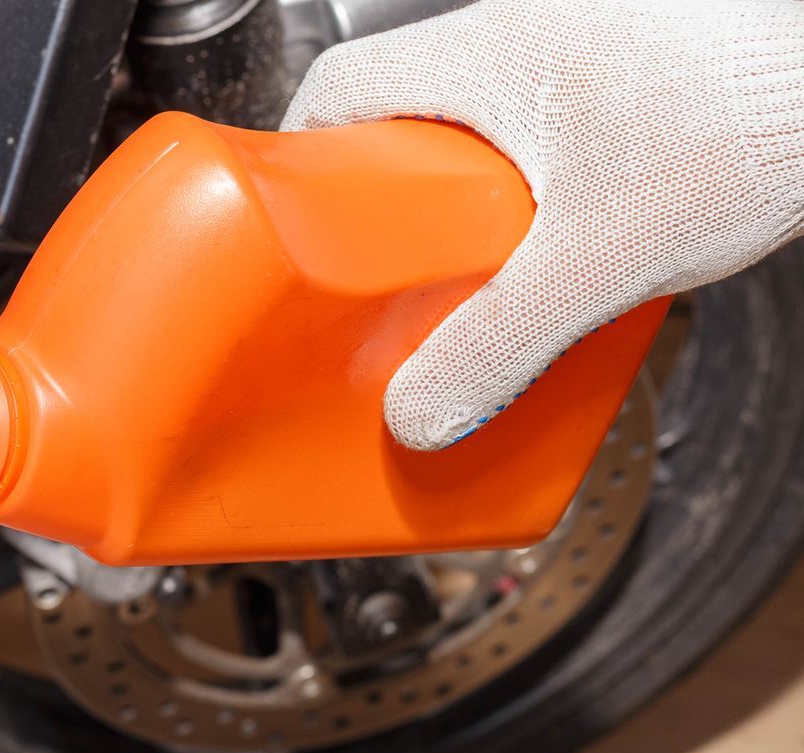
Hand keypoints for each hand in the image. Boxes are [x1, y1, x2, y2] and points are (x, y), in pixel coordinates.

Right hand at [283, 0, 803, 449]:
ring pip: (477, 132)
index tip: (298, 233)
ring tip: (484, 279)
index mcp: (483, 53)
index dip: (301, 164)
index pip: (335, 88)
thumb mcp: (601, 259)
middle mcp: (524, 34)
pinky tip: (569, 250)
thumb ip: (500, 344)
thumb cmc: (759, 109)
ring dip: (468, 207)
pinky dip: (535, 195)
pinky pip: (545, 136)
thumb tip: (421, 412)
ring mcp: (583, 52)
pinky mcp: (637, 77)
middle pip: (401, 121)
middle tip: (393, 282)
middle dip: (389, 210)